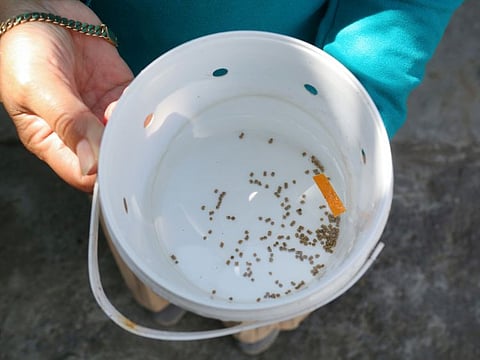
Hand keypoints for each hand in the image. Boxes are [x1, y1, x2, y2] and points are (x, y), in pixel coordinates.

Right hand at [0, 0, 132, 191]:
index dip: (104, 174)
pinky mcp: (117, 93)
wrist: (41, 7)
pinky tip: (135, 99)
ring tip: (127, 111)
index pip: (83, 175)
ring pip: (129, 136)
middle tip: (133, 138)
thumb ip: (68, 124)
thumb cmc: (24, 47)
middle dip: (125, 150)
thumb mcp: (38, 88)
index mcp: (50, 140)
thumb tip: (92, 164)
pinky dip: (142, 107)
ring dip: (135, 128)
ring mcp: (100, 113)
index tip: (120, 162)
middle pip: (112, 159)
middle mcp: (79, 132)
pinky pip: (137, 109)